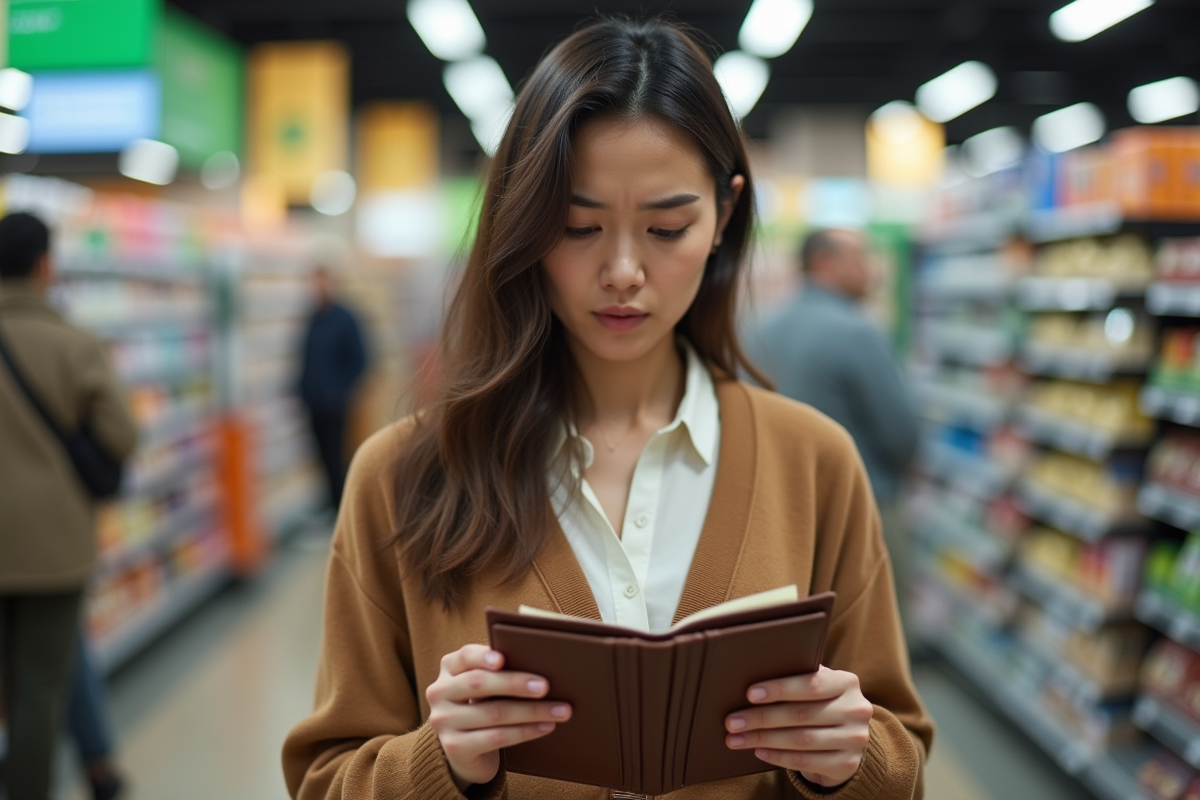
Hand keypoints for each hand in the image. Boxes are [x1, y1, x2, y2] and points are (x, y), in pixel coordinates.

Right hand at [425, 644, 571, 790]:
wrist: (464, 750)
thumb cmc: (483, 705)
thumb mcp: (485, 686)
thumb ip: (500, 672)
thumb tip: (542, 663)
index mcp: (449, 669)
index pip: (464, 656)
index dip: (483, 656)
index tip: (503, 658)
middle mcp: (440, 692)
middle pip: (479, 683)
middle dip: (516, 684)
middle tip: (545, 686)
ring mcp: (444, 721)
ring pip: (493, 713)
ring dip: (532, 711)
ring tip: (560, 710)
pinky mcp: (454, 747)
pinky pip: (496, 738)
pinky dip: (525, 732)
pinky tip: (545, 727)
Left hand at [724, 665, 872, 788]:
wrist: (847, 740)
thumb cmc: (821, 704)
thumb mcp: (817, 686)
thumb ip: (797, 676)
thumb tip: (754, 669)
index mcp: (847, 682)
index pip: (811, 684)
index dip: (779, 689)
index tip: (750, 694)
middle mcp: (856, 709)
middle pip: (801, 714)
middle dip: (762, 718)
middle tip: (733, 721)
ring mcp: (854, 739)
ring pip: (801, 739)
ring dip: (764, 739)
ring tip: (738, 738)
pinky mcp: (847, 764)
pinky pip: (806, 761)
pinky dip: (778, 756)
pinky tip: (759, 751)